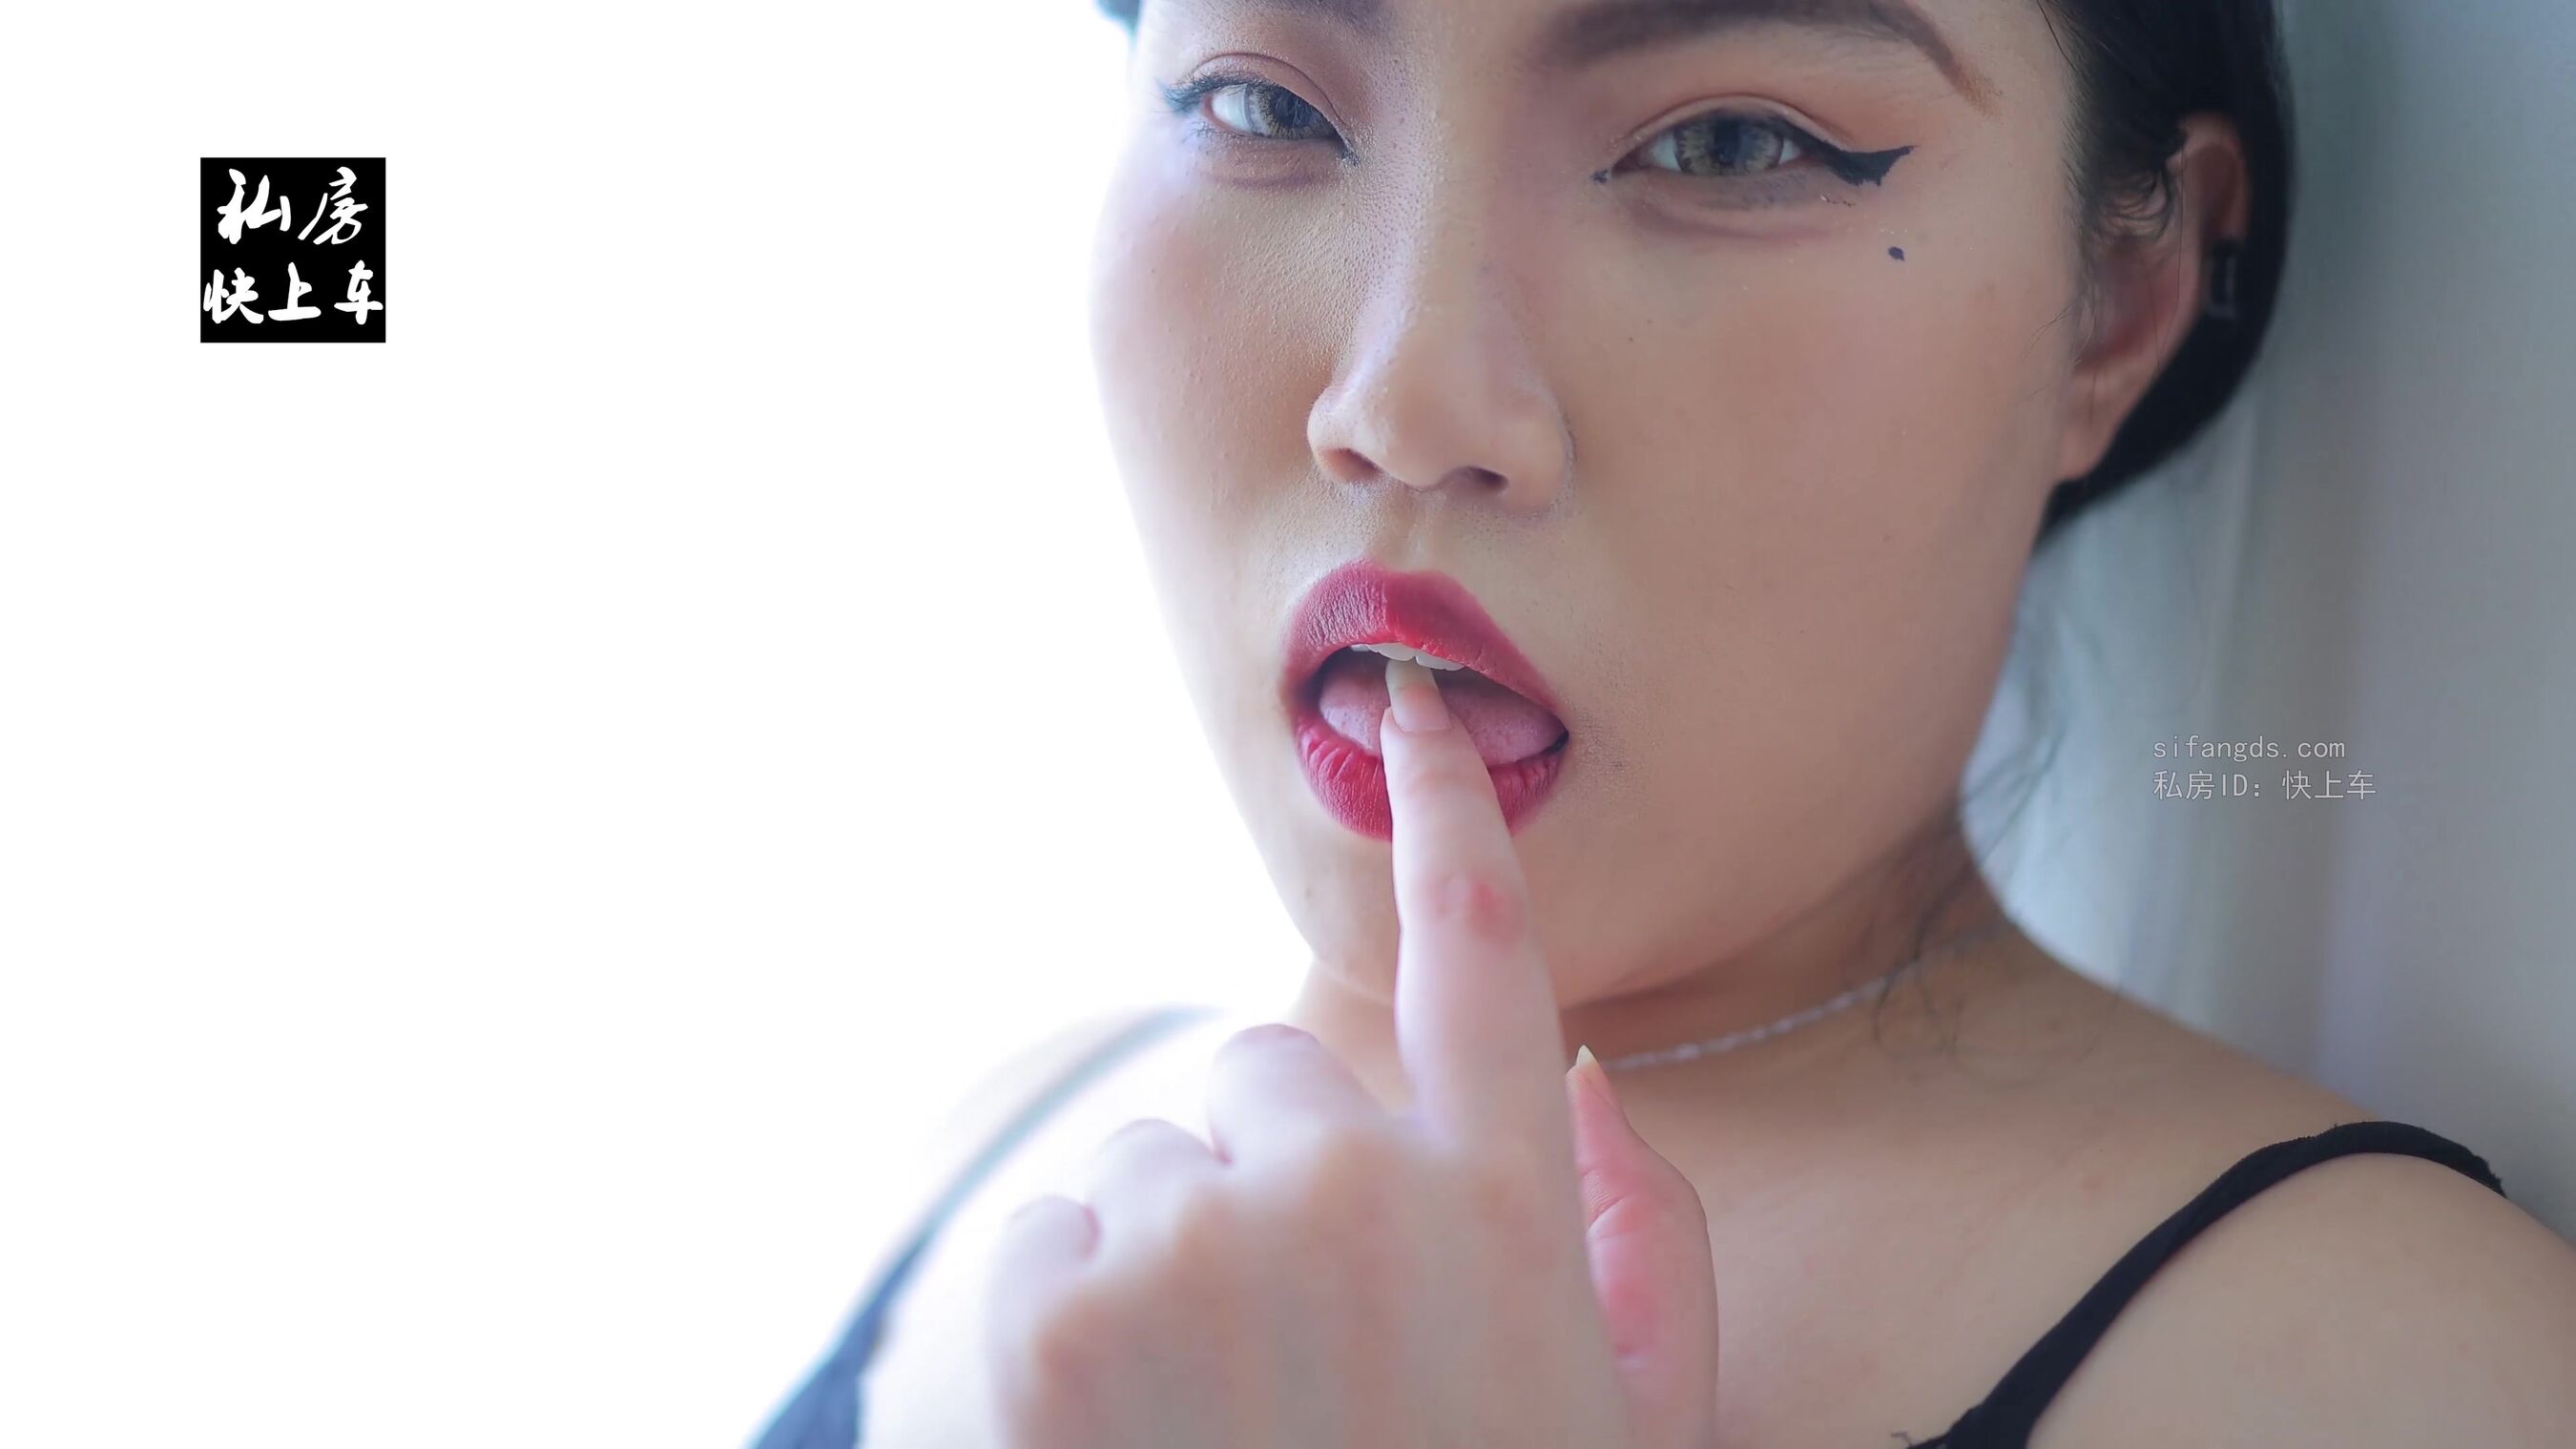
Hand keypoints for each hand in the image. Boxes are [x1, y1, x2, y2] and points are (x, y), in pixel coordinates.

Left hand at [980, 656, 1721, 1448]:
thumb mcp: (1638, 1423)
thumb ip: (1647, 1241)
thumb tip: (1592, 1080)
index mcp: (1508, 1205)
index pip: (1481, 957)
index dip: (1447, 816)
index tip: (1410, 702)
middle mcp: (1356, 1189)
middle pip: (1269, 1075)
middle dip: (1277, 1179)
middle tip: (1305, 1350)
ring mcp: (1200, 1244)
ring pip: (1153, 1163)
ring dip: (1175, 1260)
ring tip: (1224, 1419)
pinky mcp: (1058, 1315)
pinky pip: (1047, 1236)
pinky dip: (1069, 1316)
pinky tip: (1136, 1437)